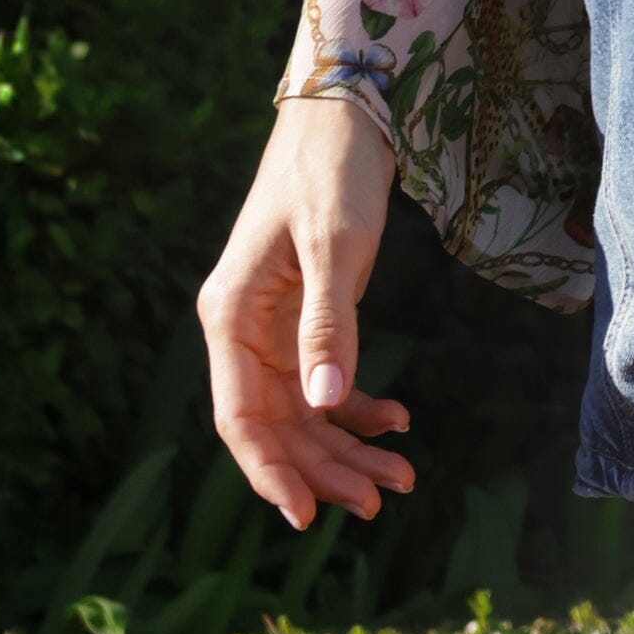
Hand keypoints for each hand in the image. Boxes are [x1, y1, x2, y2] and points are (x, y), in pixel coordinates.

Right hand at [199, 95, 412, 530]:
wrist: (346, 115)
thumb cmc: (331, 171)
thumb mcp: (335, 244)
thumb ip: (329, 322)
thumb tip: (324, 401)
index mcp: (231, 317)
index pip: (240, 418)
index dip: (270, 472)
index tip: (304, 518)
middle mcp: (244, 331)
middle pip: (277, 426)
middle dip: (325, 468)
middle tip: (380, 499)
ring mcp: (275, 328)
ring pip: (305, 412)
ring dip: (348, 447)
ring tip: (402, 477)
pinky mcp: (308, 318)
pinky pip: (326, 381)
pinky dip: (360, 406)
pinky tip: (398, 419)